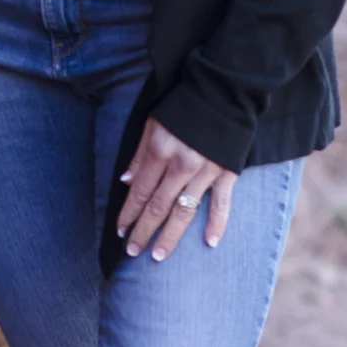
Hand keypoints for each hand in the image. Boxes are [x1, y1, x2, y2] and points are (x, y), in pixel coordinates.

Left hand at [116, 118, 236, 260]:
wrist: (224, 90)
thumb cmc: (184, 106)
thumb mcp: (153, 123)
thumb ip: (140, 154)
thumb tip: (125, 181)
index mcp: (160, 151)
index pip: (139, 191)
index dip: (128, 212)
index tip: (119, 230)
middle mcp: (181, 165)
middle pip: (158, 206)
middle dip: (143, 231)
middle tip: (132, 251)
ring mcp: (206, 171)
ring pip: (184, 211)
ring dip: (170, 236)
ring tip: (158, 256)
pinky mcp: (227, 172)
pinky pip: (222, 203)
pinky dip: (217, 223)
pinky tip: (210, 243)